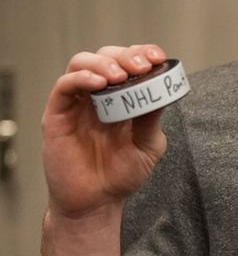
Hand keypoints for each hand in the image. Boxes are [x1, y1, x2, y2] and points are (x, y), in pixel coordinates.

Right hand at [42, 44, 169, 218]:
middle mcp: (99, 95)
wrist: (97, 202)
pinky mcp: (58, 115)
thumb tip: (161, 91)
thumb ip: (153, 119)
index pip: (130, 62)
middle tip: (142, 67)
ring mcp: (77, 103)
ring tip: (119, 75)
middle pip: (106, 56)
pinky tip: (99, 83)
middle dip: (127, 56)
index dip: (144, 53)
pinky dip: (81, 78)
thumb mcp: (148, 145)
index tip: (158, 58)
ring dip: (103, 62)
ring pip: (82, 63)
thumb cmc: (121, 174)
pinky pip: (64, 86)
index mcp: (122, 97)